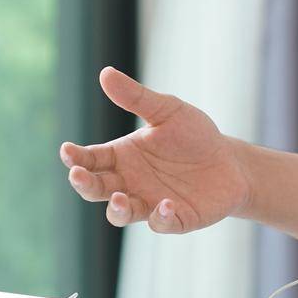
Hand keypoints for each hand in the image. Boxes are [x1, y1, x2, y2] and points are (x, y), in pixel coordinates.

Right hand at [58, 67, 250, 233]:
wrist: (230, 161)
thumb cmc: (193, 135)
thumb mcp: (167, 110)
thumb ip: (137, 98)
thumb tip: (105, 73)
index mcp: (122, 156)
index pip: (90, 159)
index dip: (76, 157)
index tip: (66, 150)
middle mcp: (130, 183)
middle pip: (97, 189)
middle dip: (84, 184)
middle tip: (78, 175)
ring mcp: (150, 203)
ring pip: (122, 213)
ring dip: (117, 209)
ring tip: (119, 198)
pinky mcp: (176, 219)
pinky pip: (162, 224)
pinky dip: (160, 219)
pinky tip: (165, 205)